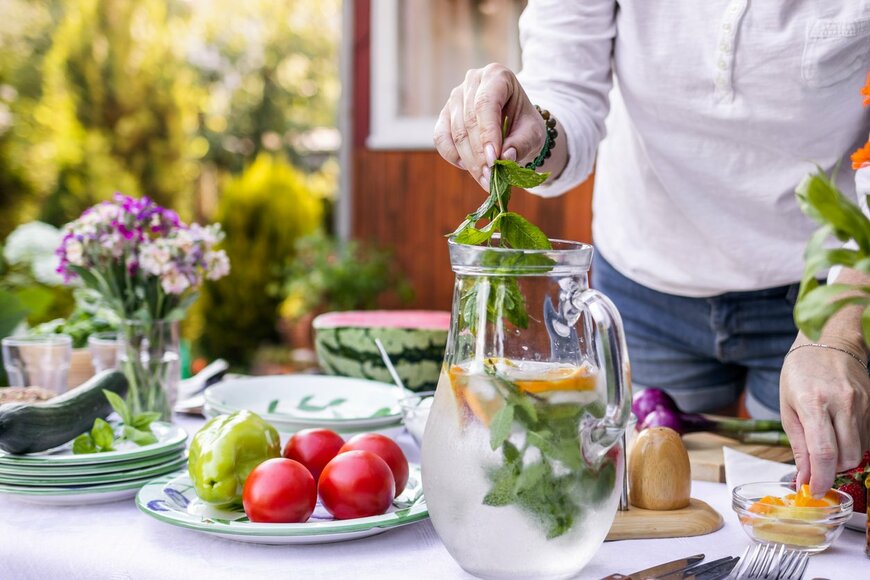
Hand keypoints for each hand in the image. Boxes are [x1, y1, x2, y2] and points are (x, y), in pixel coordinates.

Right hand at [433, 63, 546, 190]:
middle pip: (469, 122)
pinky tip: (469, 167)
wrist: (514, 123)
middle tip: (491, 178)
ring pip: (456, 133)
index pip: (485, 104)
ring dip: (470, 161)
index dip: (487, 134)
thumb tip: (504, 159)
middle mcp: (472, 81)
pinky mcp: (444, 115)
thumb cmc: (524, 124)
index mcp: (496, 76)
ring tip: (485, 180)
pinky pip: (441, 139)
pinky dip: (453, 156)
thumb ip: (522, 144)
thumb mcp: (533, 133)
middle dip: (480, 155)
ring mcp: (455, 97)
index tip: (494, 161)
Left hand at [780, 339, 869, 494]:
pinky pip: (866, 440)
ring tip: (826, 449)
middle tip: (816, 467)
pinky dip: (852, 447)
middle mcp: (841, 404)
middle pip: (845, 457)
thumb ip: (798, 445)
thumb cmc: (799, 374)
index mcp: (813, 403)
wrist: (828, 343)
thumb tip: (803, 478)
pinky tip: (839, 437)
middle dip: (830, 471)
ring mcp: (861, 405)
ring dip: (842, 461)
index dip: (820, 478)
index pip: (823, 452)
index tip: (814, 492)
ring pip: (859, 452)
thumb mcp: (787, 407)